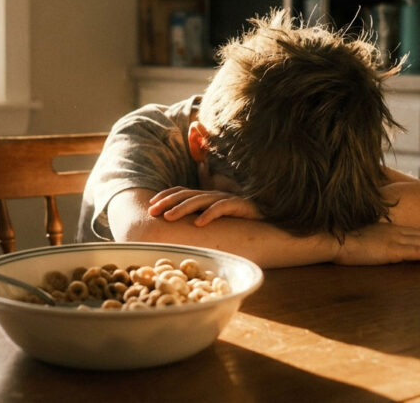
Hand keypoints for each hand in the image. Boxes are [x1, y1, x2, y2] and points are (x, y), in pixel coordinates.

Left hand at [148, 186, 263, 226]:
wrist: (268, 219)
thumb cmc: (239, 220)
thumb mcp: (216, 218)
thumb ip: (200, 217)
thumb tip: (181, 227)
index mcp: (206, 196)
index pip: (181, 191)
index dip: (165, 196)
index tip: (150, 206)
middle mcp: (214, 194)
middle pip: (186, 194)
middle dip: (167, 202)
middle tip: (152, 212)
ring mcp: (226, 198)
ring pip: (200, 200)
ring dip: (183, 208)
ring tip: (169, 217)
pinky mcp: (239, 205)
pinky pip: (222, 208)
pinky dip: (210, 214)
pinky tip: (199, 223)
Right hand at [334, 222, 419, 265]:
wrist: (335, 240)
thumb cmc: (342, 241)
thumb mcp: (360, 238)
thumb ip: (371, 240)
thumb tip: (375, 247)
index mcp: (386, 228)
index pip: (413, 232)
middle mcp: (393, 231)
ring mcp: (394, 240)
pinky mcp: (393, 250)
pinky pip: (419, 252)